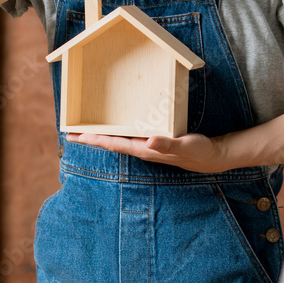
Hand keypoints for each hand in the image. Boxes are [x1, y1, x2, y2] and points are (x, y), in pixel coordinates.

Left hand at [67, 132, 229, 172]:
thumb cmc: (198, 152)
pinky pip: (131, 136)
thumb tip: (149, 142)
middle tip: (71, 133)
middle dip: (92, 138)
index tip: (76, 136)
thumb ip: (168, 145)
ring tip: (87, 130)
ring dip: (103, 136)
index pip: (114, 144)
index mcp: (145, 150)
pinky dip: (119, 132)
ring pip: (119, 140)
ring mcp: (148, 146)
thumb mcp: (184, 145)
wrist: (212, 157)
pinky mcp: (154, 142)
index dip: (95, 139)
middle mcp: (143, 149)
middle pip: (111, 143)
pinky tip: (116, 127)